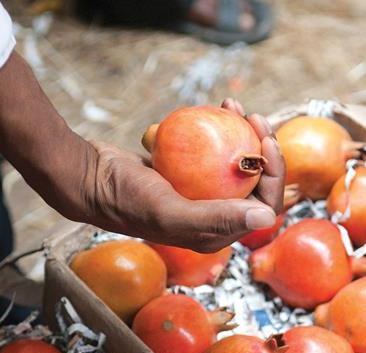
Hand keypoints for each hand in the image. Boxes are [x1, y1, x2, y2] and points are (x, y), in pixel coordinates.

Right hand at [85, 99, 284, 252]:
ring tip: (235, 106)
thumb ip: (216, 219)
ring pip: (236, 160)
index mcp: (215, 232)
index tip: (265, 141)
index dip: (274, 175)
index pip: (262, 207)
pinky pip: (214, 148)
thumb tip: (266, 217)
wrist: (91, 177)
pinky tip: (218, 108)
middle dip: (263, 148)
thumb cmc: (125, 199)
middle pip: (254, 180)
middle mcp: (212, 213)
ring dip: (243, 132)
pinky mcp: (188, 170)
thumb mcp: (169, 211)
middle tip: (254, 117)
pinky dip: (219, 128)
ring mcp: (200, 190)